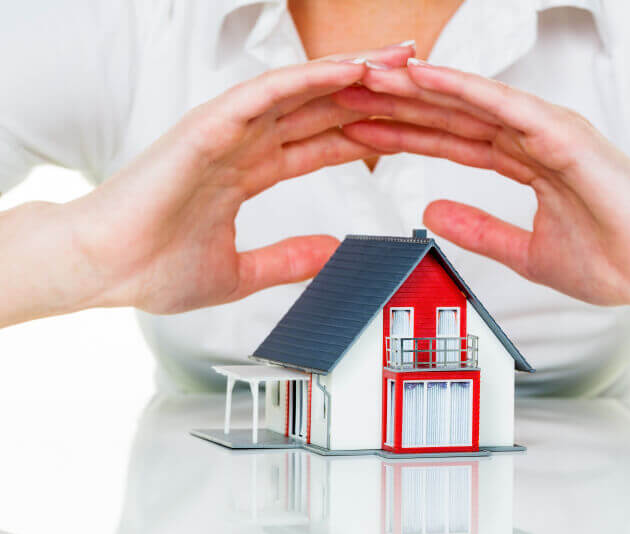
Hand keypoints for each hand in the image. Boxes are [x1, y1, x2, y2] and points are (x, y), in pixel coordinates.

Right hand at [62, 45, 413, 314]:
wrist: (105, 271)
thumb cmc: (152, 268)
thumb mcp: (241, 272)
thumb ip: (288, 258)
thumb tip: (330, 252)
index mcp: (248, 170)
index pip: (320, 142)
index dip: (364, 130)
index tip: (404, 124)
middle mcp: (242, 142)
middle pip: (320, 107)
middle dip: (371, 91)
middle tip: (420, 76)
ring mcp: (227, 129)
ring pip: (302, 90)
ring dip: (353, 71)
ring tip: (400, 59)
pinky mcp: (210, 125)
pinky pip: (269, 93)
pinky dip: (311, 79)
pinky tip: (351, 70)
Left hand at [335, 61, 629, 307]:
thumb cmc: (614, 261)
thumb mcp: (527, 252)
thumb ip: (481, 230)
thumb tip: (433, 214)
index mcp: (526, 162)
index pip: (452, 142)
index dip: (404, 134)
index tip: (360, 130)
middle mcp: (533, 138)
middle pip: (451, 115)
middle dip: (397, 104)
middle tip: (345, 92)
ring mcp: (548, 130)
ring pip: (469, 102)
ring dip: (417, 87)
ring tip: (368, 76)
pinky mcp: (563, 133)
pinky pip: (501, 105)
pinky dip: (461, 89)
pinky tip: (421, 77)